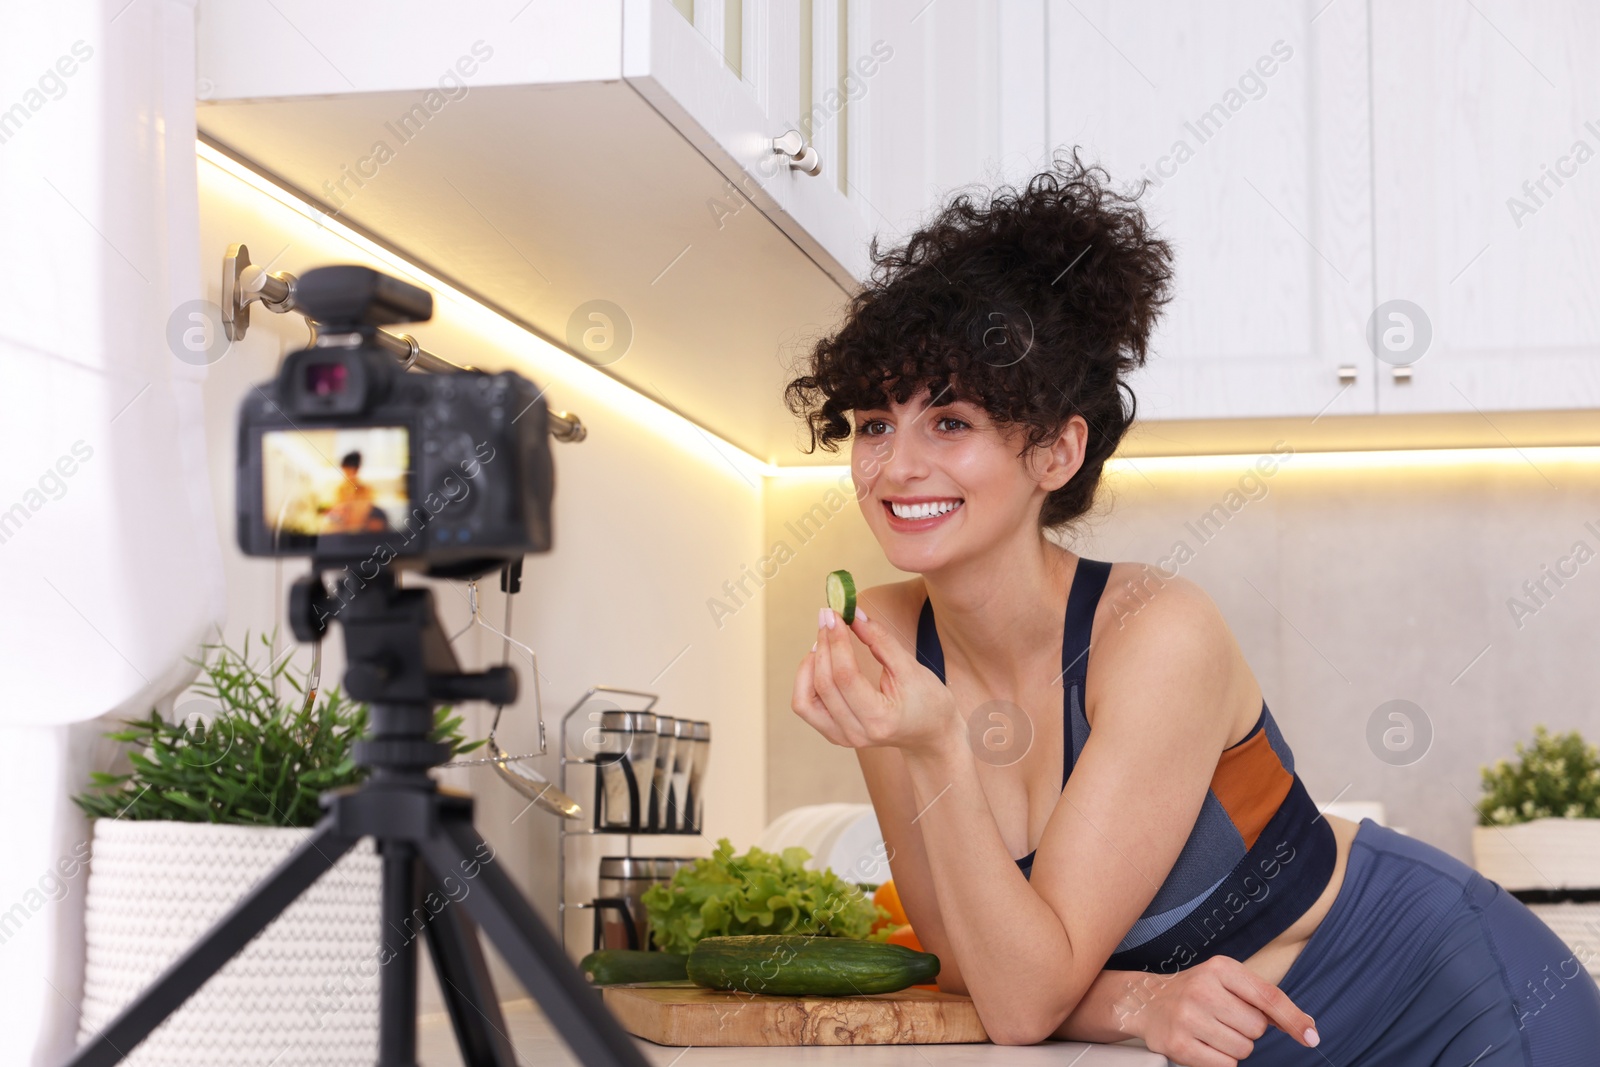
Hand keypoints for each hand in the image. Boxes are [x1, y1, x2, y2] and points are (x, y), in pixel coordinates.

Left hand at [791, 604, 960, 756]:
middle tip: (829, 618)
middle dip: (823, 645)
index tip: (835, 614)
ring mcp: (842, 737)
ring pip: (804, 700)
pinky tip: (821, 660)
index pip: (845, 676)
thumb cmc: (928, 701)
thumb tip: (854, 614)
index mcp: (879, 719)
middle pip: (824, 684)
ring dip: (809, 665)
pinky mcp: (834, 734)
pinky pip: (807, 706)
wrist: (931, 734)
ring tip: (824, 641)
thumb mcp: (911, 668)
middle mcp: (856, 733)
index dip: (837, 641)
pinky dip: (808, 680)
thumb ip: (880, 640)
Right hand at [1118, 956, 1319, 1066]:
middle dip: (1247, 1030)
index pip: (1268, 996)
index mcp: (1220, 968)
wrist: (1147, 1001)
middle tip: (1224, 1019)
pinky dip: (1220, 1060)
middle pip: (1256, 1029)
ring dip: (1234, 1046)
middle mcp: (1203, 989)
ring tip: (1212, 1030)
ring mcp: (1188, 1017)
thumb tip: (1307, 1028)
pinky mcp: (1178, 1044)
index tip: (1312, 1037)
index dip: (1293, 1019)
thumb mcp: (1228, 982)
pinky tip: (1203, 1044)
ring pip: (1242, 1049)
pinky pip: (1224, 1065)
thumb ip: (1265, 1000)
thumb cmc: (1198, 992)